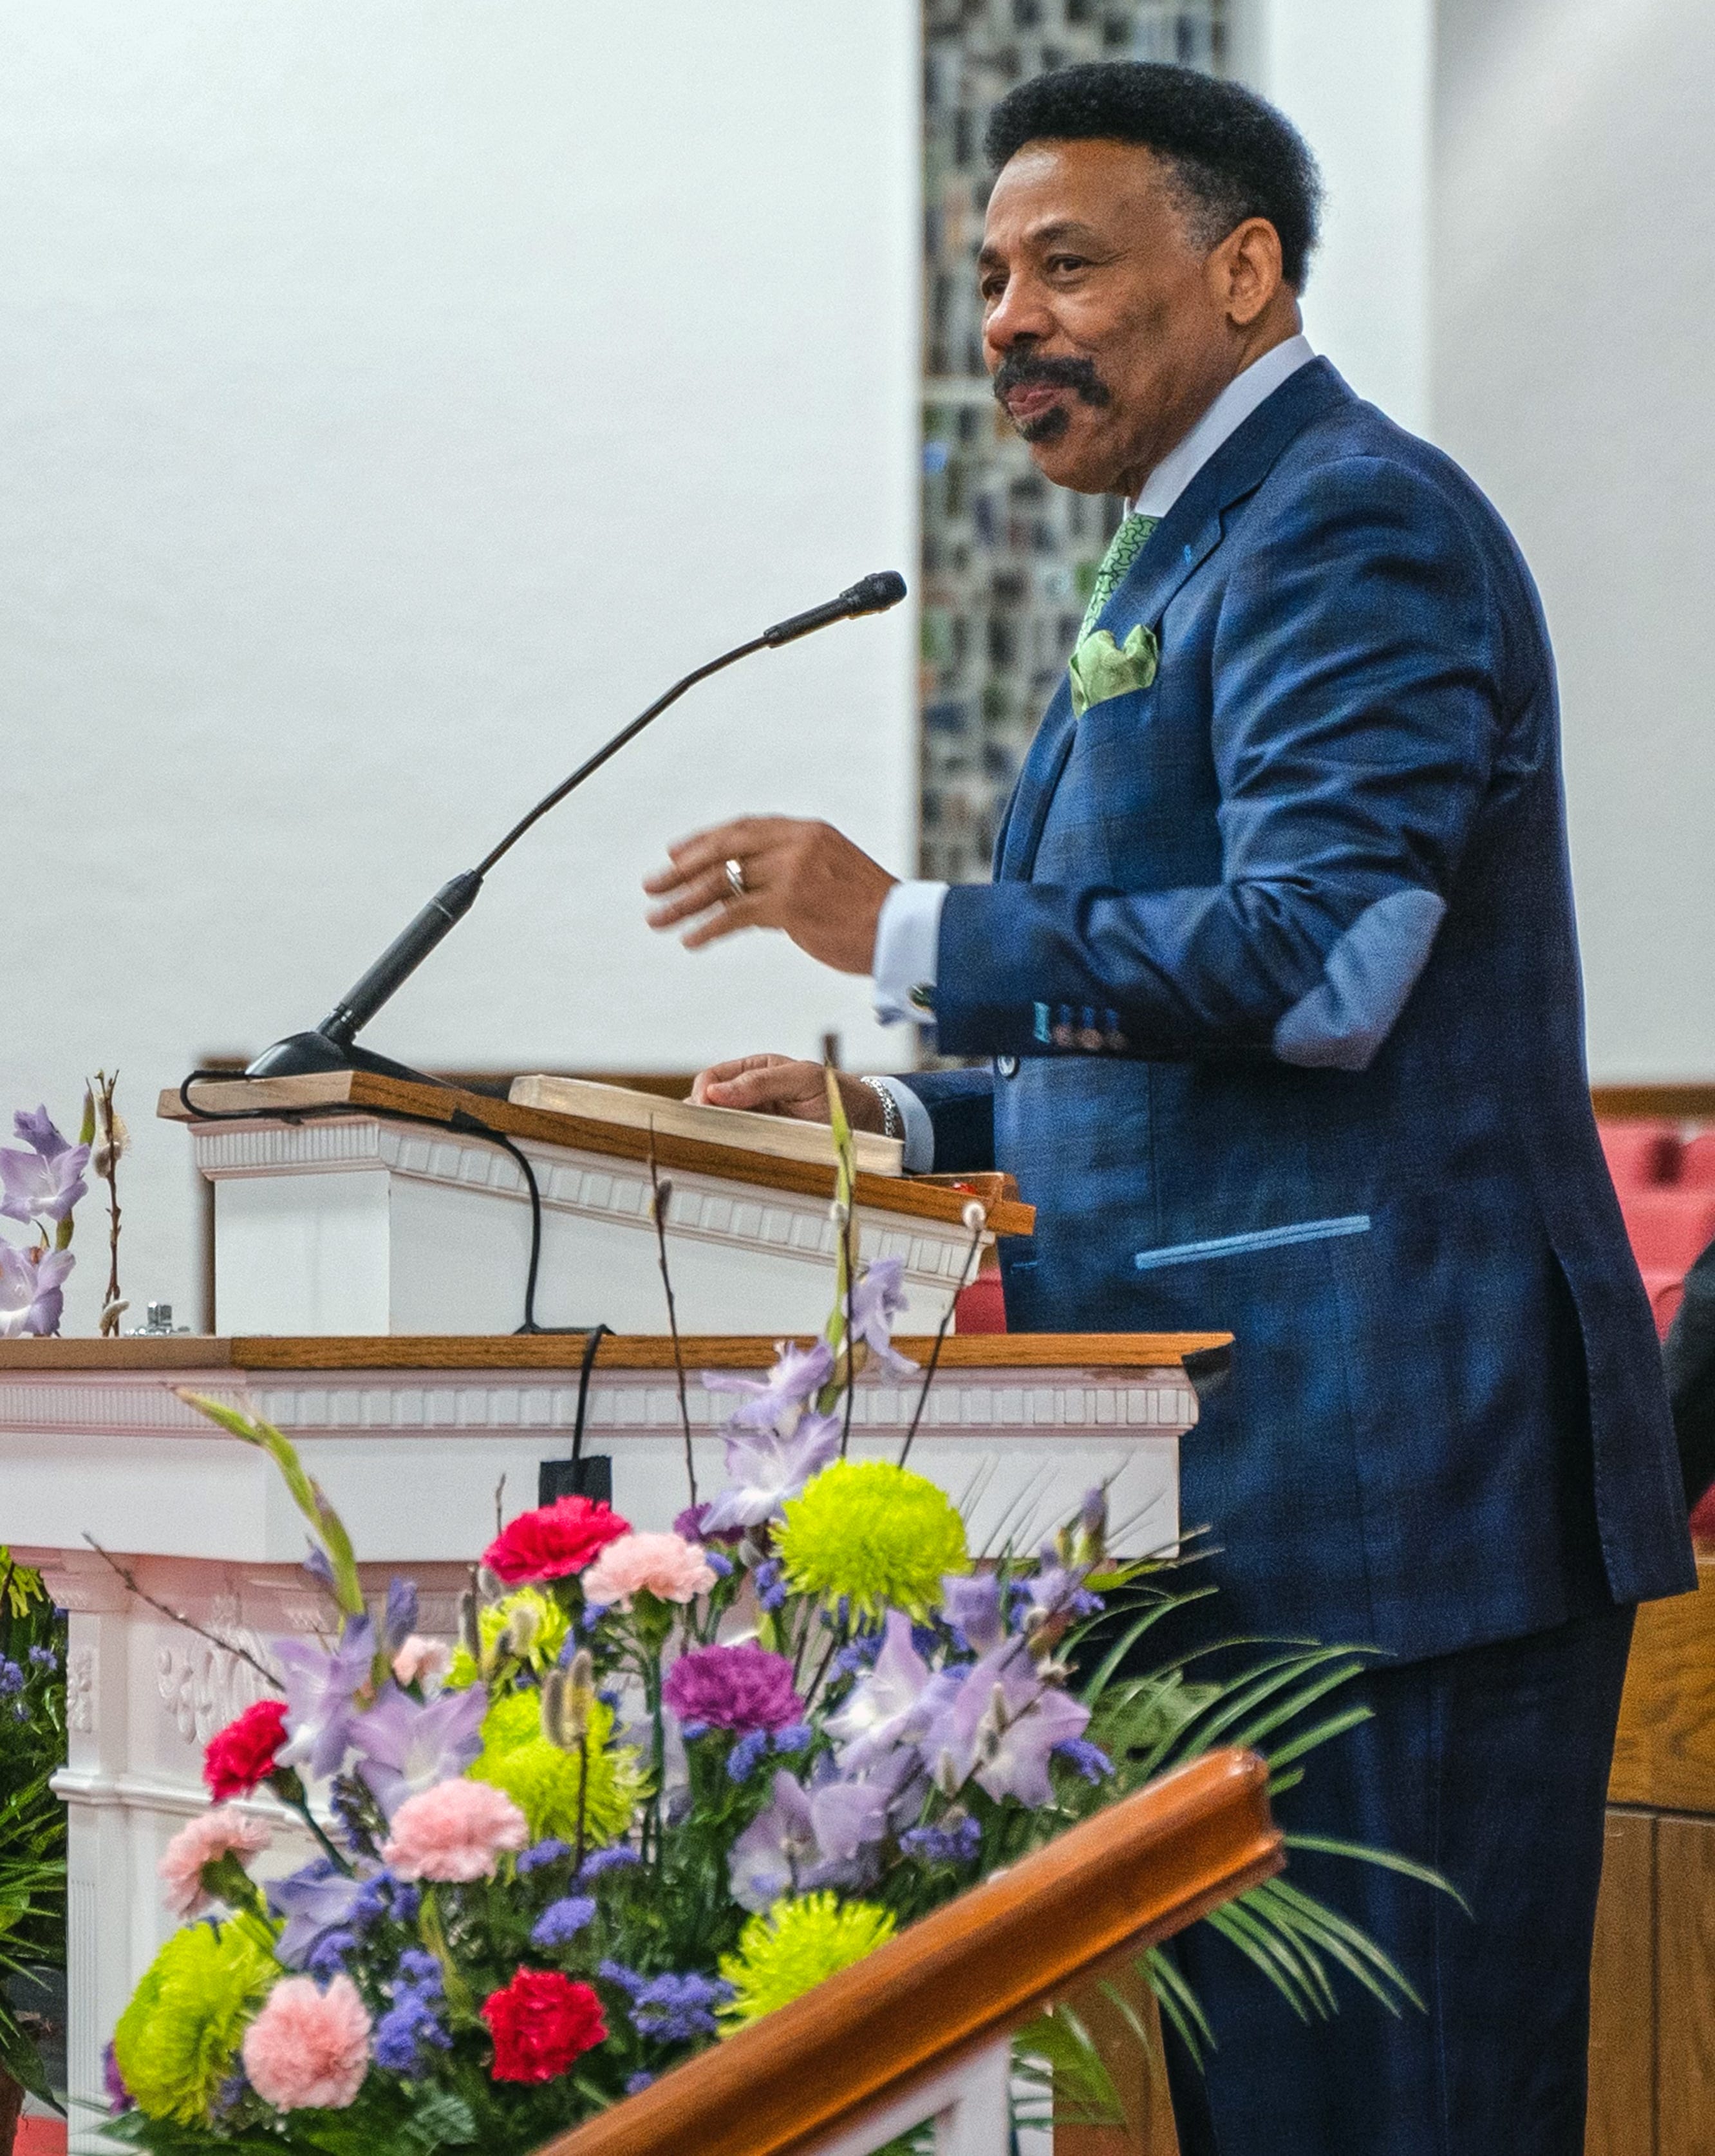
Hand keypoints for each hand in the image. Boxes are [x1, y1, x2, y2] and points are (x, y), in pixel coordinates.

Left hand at [643, 816, 897, 973]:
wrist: (902, 931)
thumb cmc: (869, 911)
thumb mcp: (830, 873)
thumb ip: (791, 869)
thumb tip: (748, 887)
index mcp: (806, 831)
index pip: (742, 829)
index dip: (704, 842)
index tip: (675, 854)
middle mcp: (795, 844)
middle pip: (723, 851)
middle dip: (682, 869)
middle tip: (652, 886)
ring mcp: (791, 872)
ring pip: (723, 883)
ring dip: (684, 902)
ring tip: (656, 918)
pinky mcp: (790, 904)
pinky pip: (735, 915)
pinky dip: (708, 928)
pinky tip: (690, 940)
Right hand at [691, 1054, 887, 1133]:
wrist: (868, 1121)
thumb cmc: (837, 1093)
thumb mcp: (802, 1080)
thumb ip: (761, 1082)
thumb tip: (715, 1092)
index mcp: (756, 1069)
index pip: (713, 1078)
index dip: (702, 1094)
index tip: (701, 1112)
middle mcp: (752, 1093)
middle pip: (711, 1104)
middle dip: (702, 1117)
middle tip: (700, 1134)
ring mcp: (758, 1119)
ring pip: (721, 1126)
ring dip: (713, 1135)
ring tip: (709, 1147)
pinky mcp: (765, 1141)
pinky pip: (739, 1145)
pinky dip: (730, 1150)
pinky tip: (728, 1156)